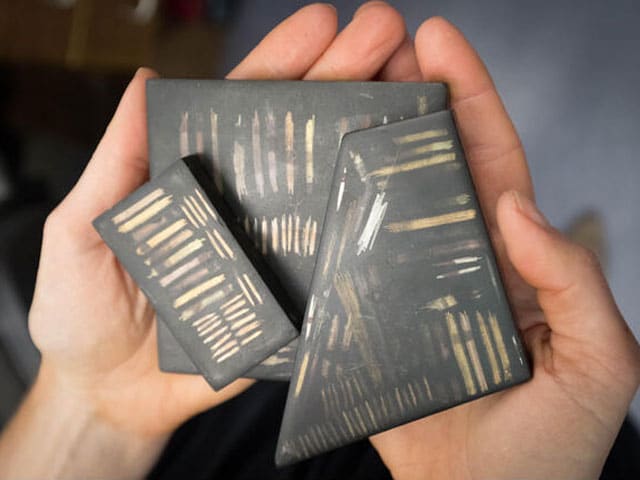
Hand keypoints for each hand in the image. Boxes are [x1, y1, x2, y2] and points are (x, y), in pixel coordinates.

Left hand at [0, 3, 411, 477]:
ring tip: (410, 89)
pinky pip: (333, 262)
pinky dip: (367, 227)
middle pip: (300, 134)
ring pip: (327, 188)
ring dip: (369, 137)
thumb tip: (147, 84)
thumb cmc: (82, 313)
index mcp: (199, 179)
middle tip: (385, 33)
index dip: (283, 64)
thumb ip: (115, 164)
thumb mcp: (81, 227)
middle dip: (344, 77)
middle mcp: (247, 206)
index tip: (323, 25)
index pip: (245, 110)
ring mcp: (276, 251)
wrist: (112, 399)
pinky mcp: (293, 301)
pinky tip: (401, 187)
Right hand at [366, 13, 639, 479]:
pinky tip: (307, 183)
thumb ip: (572, 282)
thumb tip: (518, 207)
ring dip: (364, 144)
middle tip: (379, 43)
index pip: (492, 160)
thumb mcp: (599, 362)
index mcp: (512, 259)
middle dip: (410, 97)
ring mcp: (407, 286)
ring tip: (337, 90)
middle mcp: (456, 260)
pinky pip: (346, 260)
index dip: (470, 97)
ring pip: (384, 201)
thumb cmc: (549, 450)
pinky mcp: (368, 320)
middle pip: (432, 164)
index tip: (439, 40)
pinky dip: (328, 219)